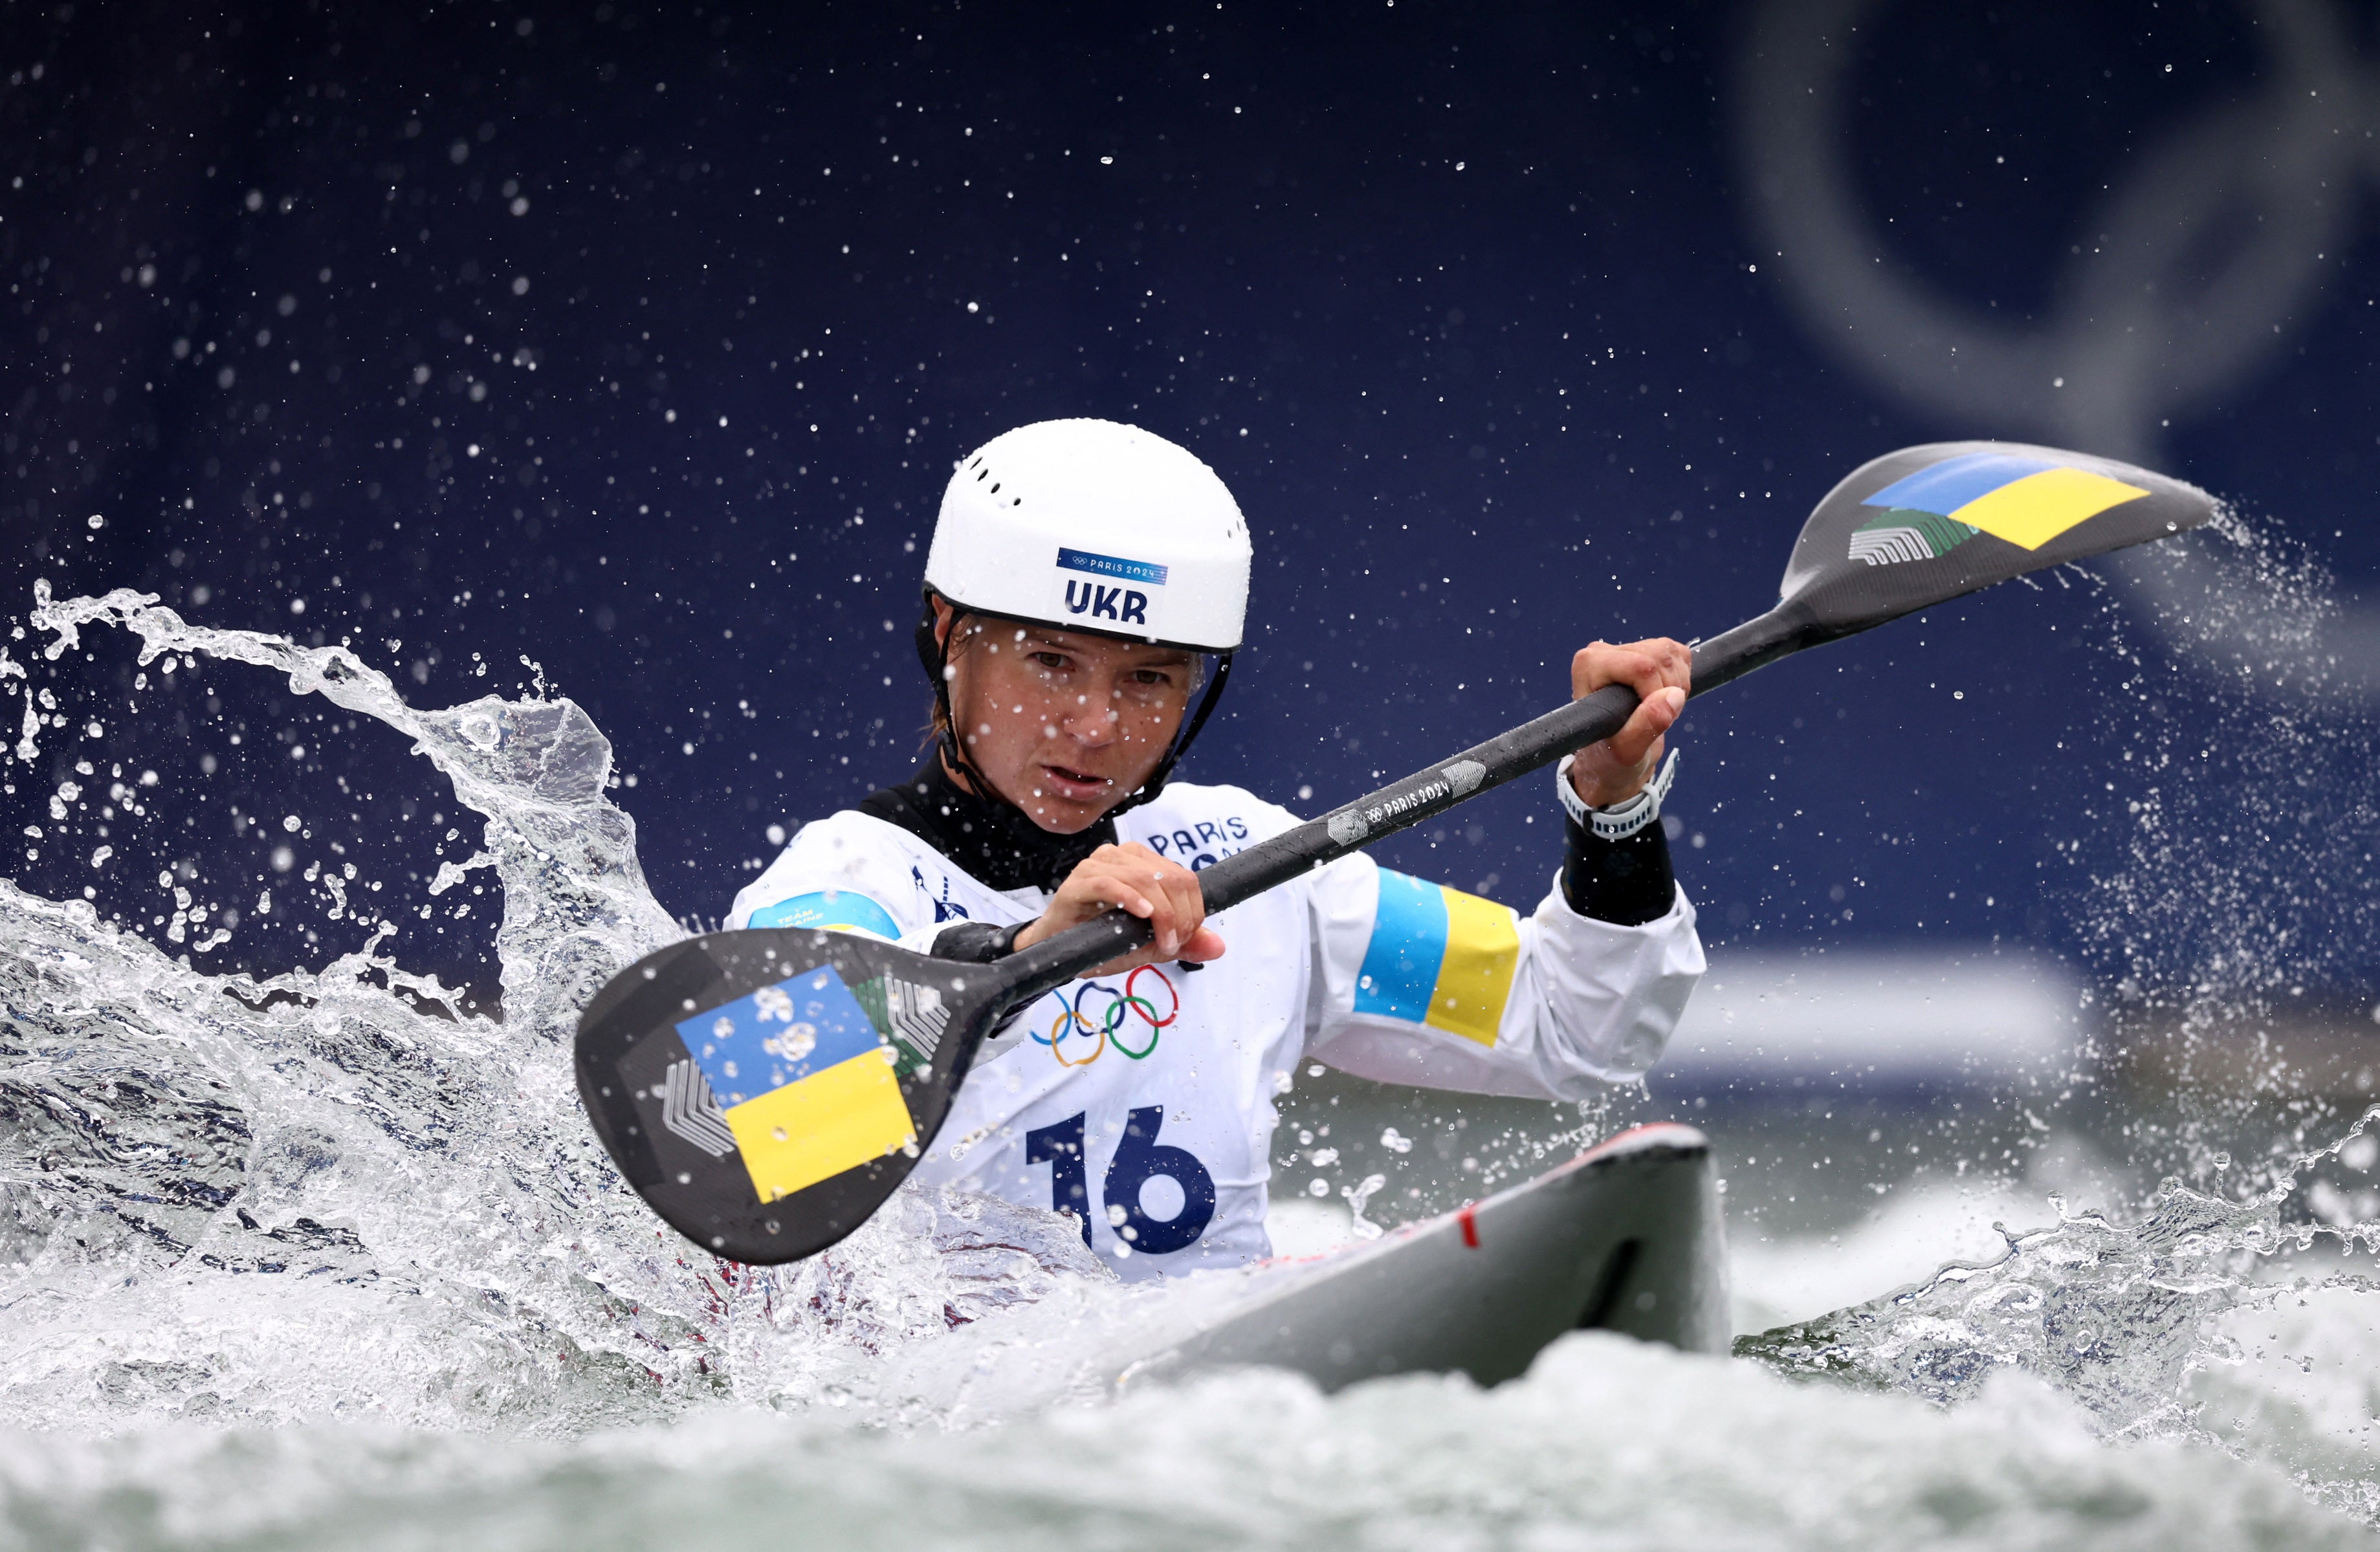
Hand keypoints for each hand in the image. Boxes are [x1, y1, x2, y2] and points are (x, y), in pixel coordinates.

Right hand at [1010, 842, 1226, 977]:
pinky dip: (1131, 898)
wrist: (1057, 951)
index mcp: (1142, 862)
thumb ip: (1184, 943)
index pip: (1184, 877)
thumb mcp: (1149, 944)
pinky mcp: (1077, 883)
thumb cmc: (1100, 940)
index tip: (1183, 940)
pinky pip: (1110, 882)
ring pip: (1145, 879)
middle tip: (1171, 946)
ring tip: (1159, 943)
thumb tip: (1219, 947)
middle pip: (1170, 877)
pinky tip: (1142, 915)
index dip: (1193, 911)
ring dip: (1162, 915)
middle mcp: (1122, 856)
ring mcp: (1097, 865)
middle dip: (1180, 916)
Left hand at [1567, 638, 1690, 807]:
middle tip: (1655, 717)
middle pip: (1660, 655)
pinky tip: (1664, 697)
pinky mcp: (1646, 651)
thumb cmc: (1609, 757)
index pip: (1642, 666)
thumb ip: (1646, 725)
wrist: (1613, 760)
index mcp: (1589, 666)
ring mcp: (1626, 649)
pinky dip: (1682, 679)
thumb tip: (1673, 696)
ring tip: (1657, 710)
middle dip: (1669, 689)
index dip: (1656, 692)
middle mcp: (1603, 651)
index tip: (1647, 718)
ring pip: (1671, 652)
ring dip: (1677, 685)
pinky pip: (1680, 654)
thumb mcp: (1627, 751)